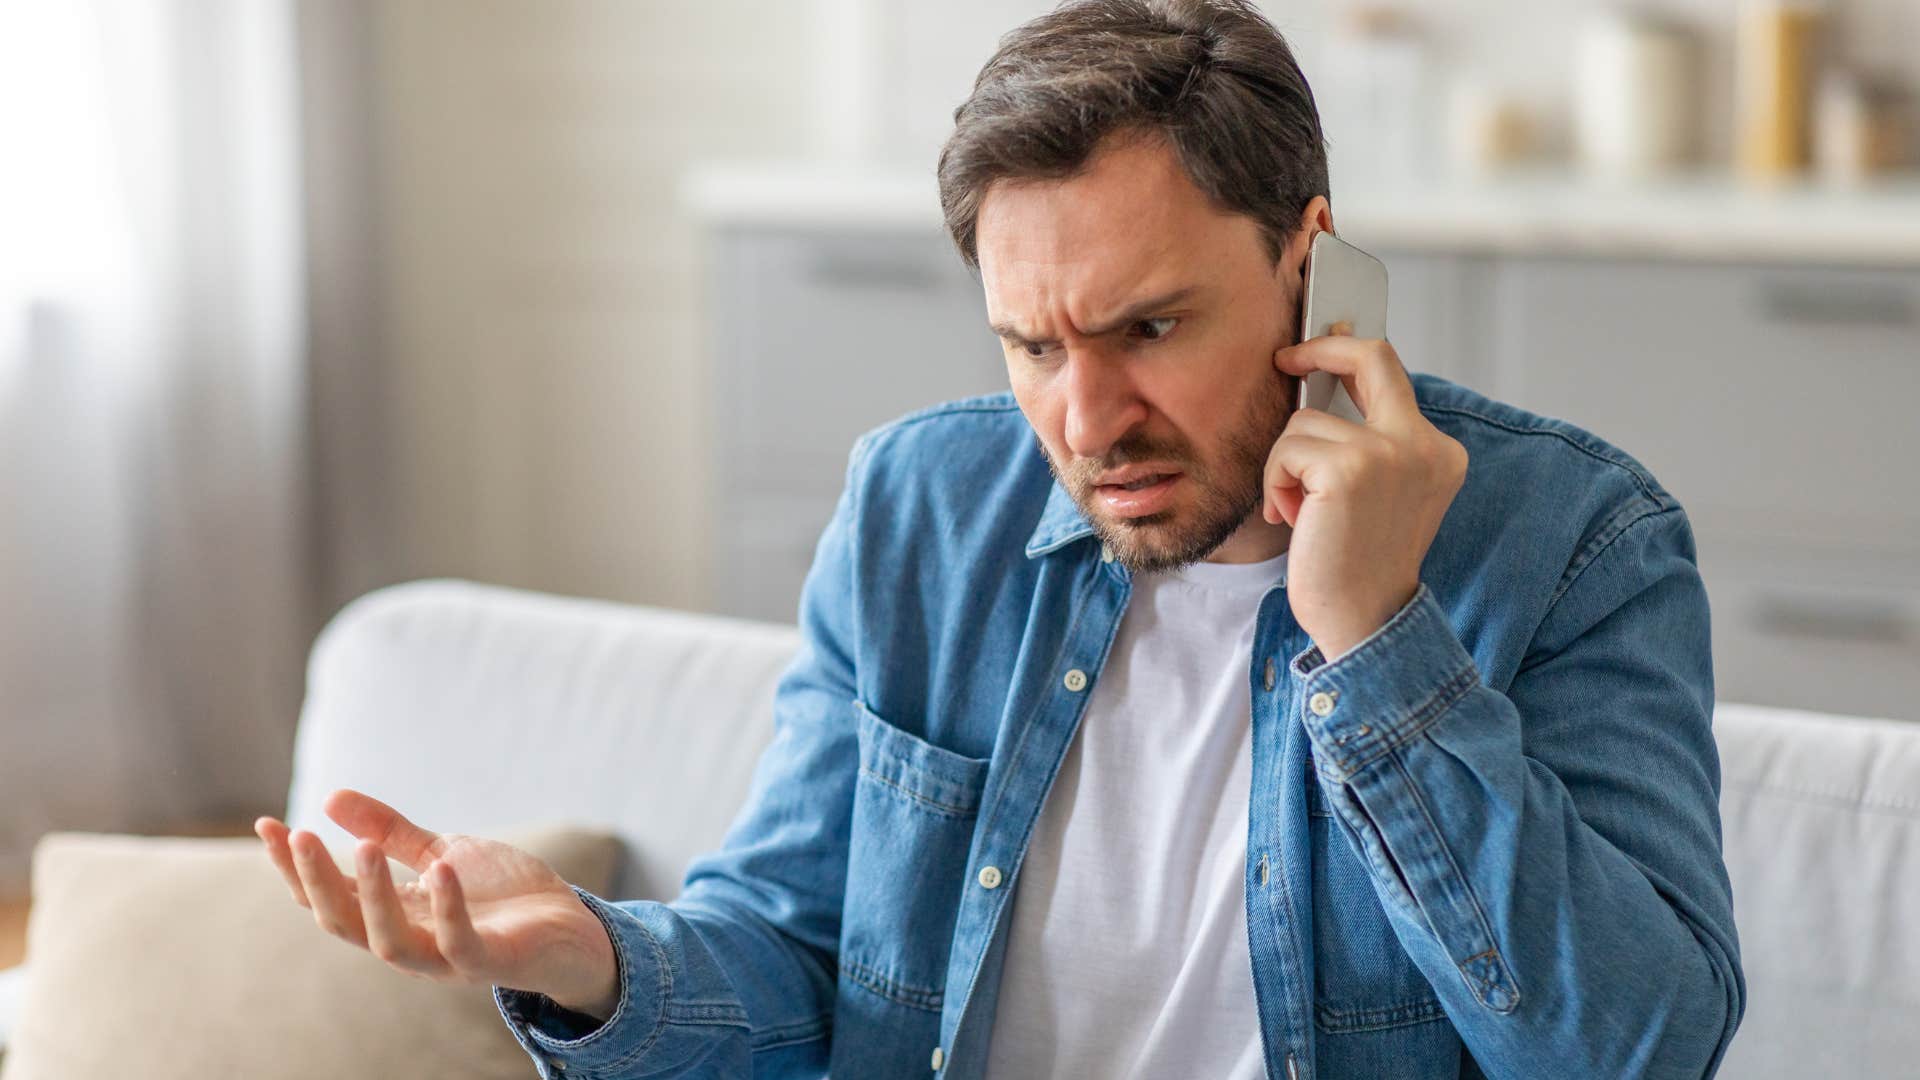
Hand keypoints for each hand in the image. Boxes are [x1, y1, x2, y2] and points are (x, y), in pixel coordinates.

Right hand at [255, 789, 620, 1020]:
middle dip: (316, 881)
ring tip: (363, 848)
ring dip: (371, 896)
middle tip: (299, 835)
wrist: (568, 925)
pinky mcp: (488, 962)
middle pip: (342, 921)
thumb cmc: (501, 894)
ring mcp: (445, 957)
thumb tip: (331, 798)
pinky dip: (447, 909)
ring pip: (388, 941)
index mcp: (391, 914)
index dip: (293, 866)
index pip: (327, 896)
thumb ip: (391, 832)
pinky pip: (458, 944)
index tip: (266, 823)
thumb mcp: (440, 851)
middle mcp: (408, 941)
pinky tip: (439, 870)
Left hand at [1267, 324, 1466, 661]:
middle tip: (1286, 359)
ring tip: (1299, 512)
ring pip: (1304, 422)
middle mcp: (1423, 445)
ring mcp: (1389, 453)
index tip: (1314, 351)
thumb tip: (1320, 389)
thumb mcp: (1378, 495)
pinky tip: (1291, 519)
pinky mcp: (1348, 469)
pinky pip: (1286, 450)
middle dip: (1320, 347)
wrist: (1364, 622)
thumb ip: (1366, 443)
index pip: (1392, 375)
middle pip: (1370, 357)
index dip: (1347, 353)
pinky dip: (1274, 483)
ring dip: (1285, 466)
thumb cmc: (1359, 566)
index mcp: (1437, 452)